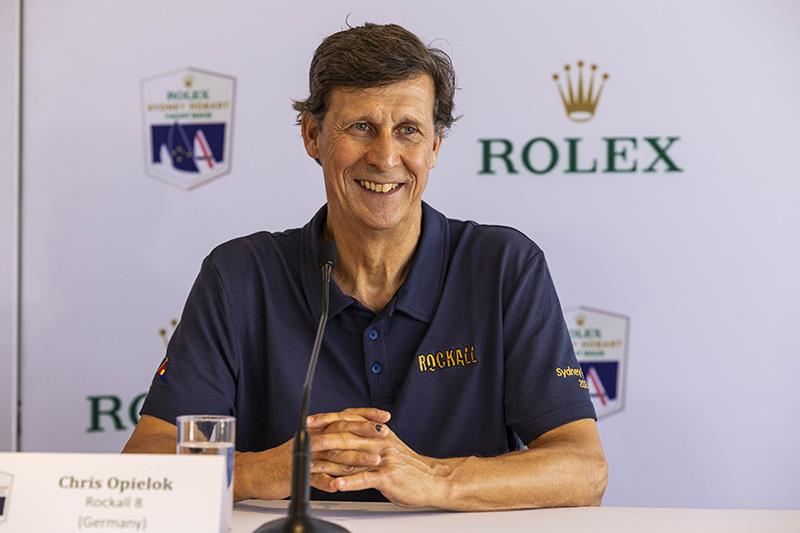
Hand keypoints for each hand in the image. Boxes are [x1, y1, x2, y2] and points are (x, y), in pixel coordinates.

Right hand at [234, 407, 390, 500]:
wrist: (258, 471)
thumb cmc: (287, 459)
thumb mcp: (313, 444)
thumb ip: (334, 439)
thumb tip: (359, 437)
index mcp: (318, 429)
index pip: (345, 417)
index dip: (366, 415)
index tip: (385, 416)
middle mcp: (312, 438)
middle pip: (341, 431)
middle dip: (365, 432)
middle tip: (385, 435)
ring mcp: (304, 455)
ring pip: (332, 455)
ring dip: (354, 458)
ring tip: (373, 461)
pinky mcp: (295, 473)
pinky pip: (313, 478)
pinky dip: (326, 482)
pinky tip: (339, 486)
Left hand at [314, 423, 451, 506]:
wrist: (432, 478)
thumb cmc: (408, 465)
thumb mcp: (388, 443)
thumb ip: (368, 436)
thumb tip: (345, 431)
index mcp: (377, 432)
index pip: (348, 420)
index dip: (327, 420)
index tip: (308, 421)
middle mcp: (379, 441)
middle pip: (346, 436)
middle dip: (322, 438)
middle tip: (304, 440)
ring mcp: (383, 459)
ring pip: (352, 457)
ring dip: (329, 462)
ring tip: (310, 464)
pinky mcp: (388, 476)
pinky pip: (365, 479)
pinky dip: (349, 482)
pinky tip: (336, 485)